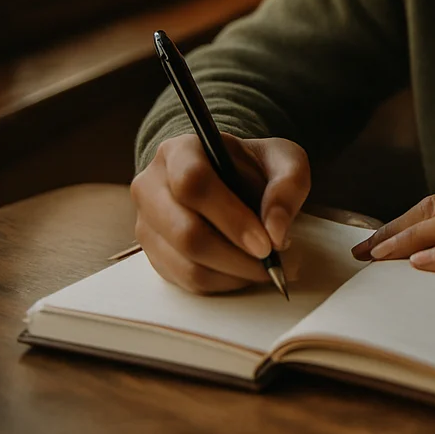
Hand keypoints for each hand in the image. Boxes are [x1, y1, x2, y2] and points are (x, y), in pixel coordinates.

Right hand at [131, 133, 310, 293]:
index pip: (193, 183)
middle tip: (272, 263)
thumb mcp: (283, 160)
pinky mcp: (153, 253)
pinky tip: (246, 271)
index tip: (266, 244)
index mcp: (179, 151)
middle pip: (184, 232)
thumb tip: (275, 233)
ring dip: (233, 274)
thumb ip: (287, 186)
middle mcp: (151, 186)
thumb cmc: (253, 167)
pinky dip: (223, 282)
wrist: (228, 177)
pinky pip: (186, 280)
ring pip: (186, 263)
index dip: (231, 218)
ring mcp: (146, 223)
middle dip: (235, 256)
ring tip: (267, 268)